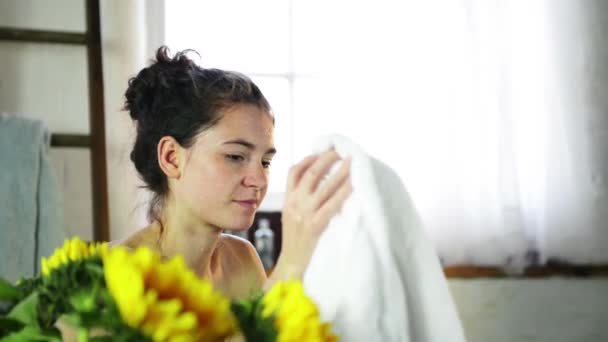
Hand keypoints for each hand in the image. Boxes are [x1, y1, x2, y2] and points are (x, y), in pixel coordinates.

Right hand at [273, 149, 351, 279]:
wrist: (291, 265)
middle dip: (327, 159)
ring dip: (340, 171)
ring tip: (351, 162)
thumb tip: (318, 183)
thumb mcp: (290, 216)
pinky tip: (354, 185)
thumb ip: (299, 200)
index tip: (321, 152)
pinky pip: (333, 203)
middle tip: (341, 151)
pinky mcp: (316, 225)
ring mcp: (305, 214)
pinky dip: (344, 192)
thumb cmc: (295, 242)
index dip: (309, 159)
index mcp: (288, 200)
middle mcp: (295, 204)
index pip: (294, 172)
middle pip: (311, 173)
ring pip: (324, 185)